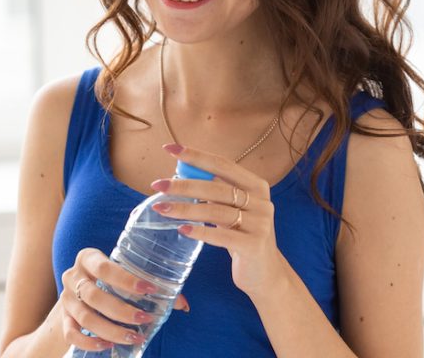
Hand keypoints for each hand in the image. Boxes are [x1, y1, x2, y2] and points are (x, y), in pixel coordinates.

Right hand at [60, 248, 189, 350]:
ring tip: (134, 337)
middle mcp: (73, 276)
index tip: (149, 289)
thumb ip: (149, 285)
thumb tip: (182, 304)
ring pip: (85, 318)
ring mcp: (65, 298)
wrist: (79, 290)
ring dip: (111, 330)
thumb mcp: (123, 275)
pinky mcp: (63, 318)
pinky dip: (89, 342)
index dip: (126, 280)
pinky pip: (71, 334)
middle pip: (94, 296)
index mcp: (88, 258)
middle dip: (122, 311)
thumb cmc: (109, 279)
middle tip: (145, 319)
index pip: (104, 268)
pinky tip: (108, 345)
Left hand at [151, 144, 288, 297]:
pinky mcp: (254, 245)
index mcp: (256, 186)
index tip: (170, 149)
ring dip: (185, 209)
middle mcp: (262, 202)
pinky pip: (221, 235)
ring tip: (161, 208)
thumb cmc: (242, 236)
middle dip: (184, 185)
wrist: (266, 274)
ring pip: (216, 211)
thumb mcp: (232, 211)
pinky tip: (182, 229)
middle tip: (158, 185)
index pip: (223, 165)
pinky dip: (200, 231)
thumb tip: (178, 176)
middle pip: (217, 188)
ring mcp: (260, 224)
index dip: (196, 156)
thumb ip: (215, 193)